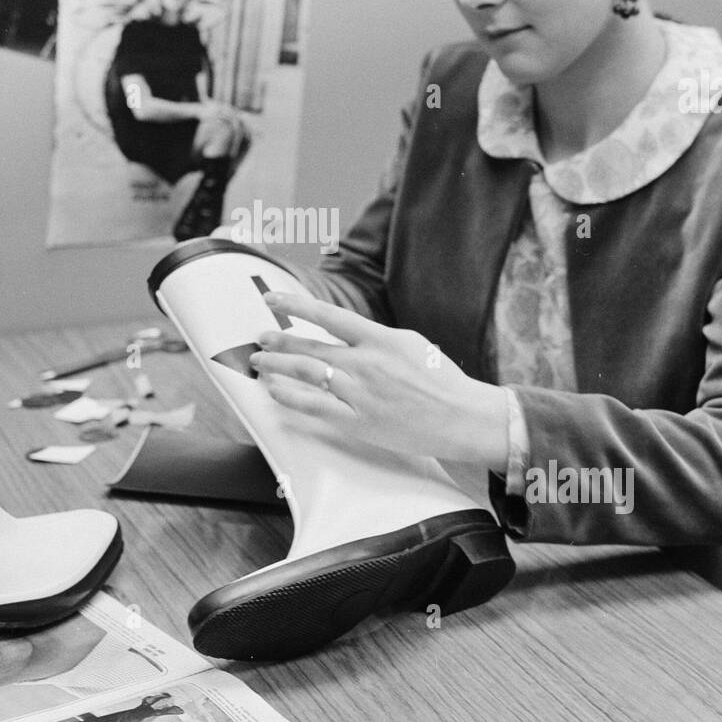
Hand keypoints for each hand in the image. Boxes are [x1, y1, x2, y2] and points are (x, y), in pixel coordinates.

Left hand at [250, 291, 510, 467]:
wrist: (463, 417)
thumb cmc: (441, 380)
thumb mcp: (410, 343)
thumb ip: (375, 338)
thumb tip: (344, 333)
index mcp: (381, 339)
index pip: (328, 316)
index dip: (296, 306)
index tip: (271, 299)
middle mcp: (366, 364)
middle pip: (310, 348)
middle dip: (278, 342)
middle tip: (259, 339)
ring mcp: (360, 394)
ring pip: (307, 375)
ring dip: (278, 368)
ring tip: (259, 364)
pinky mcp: (359, 422)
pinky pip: (316, 408)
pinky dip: (291, 398)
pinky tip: (275, 393)